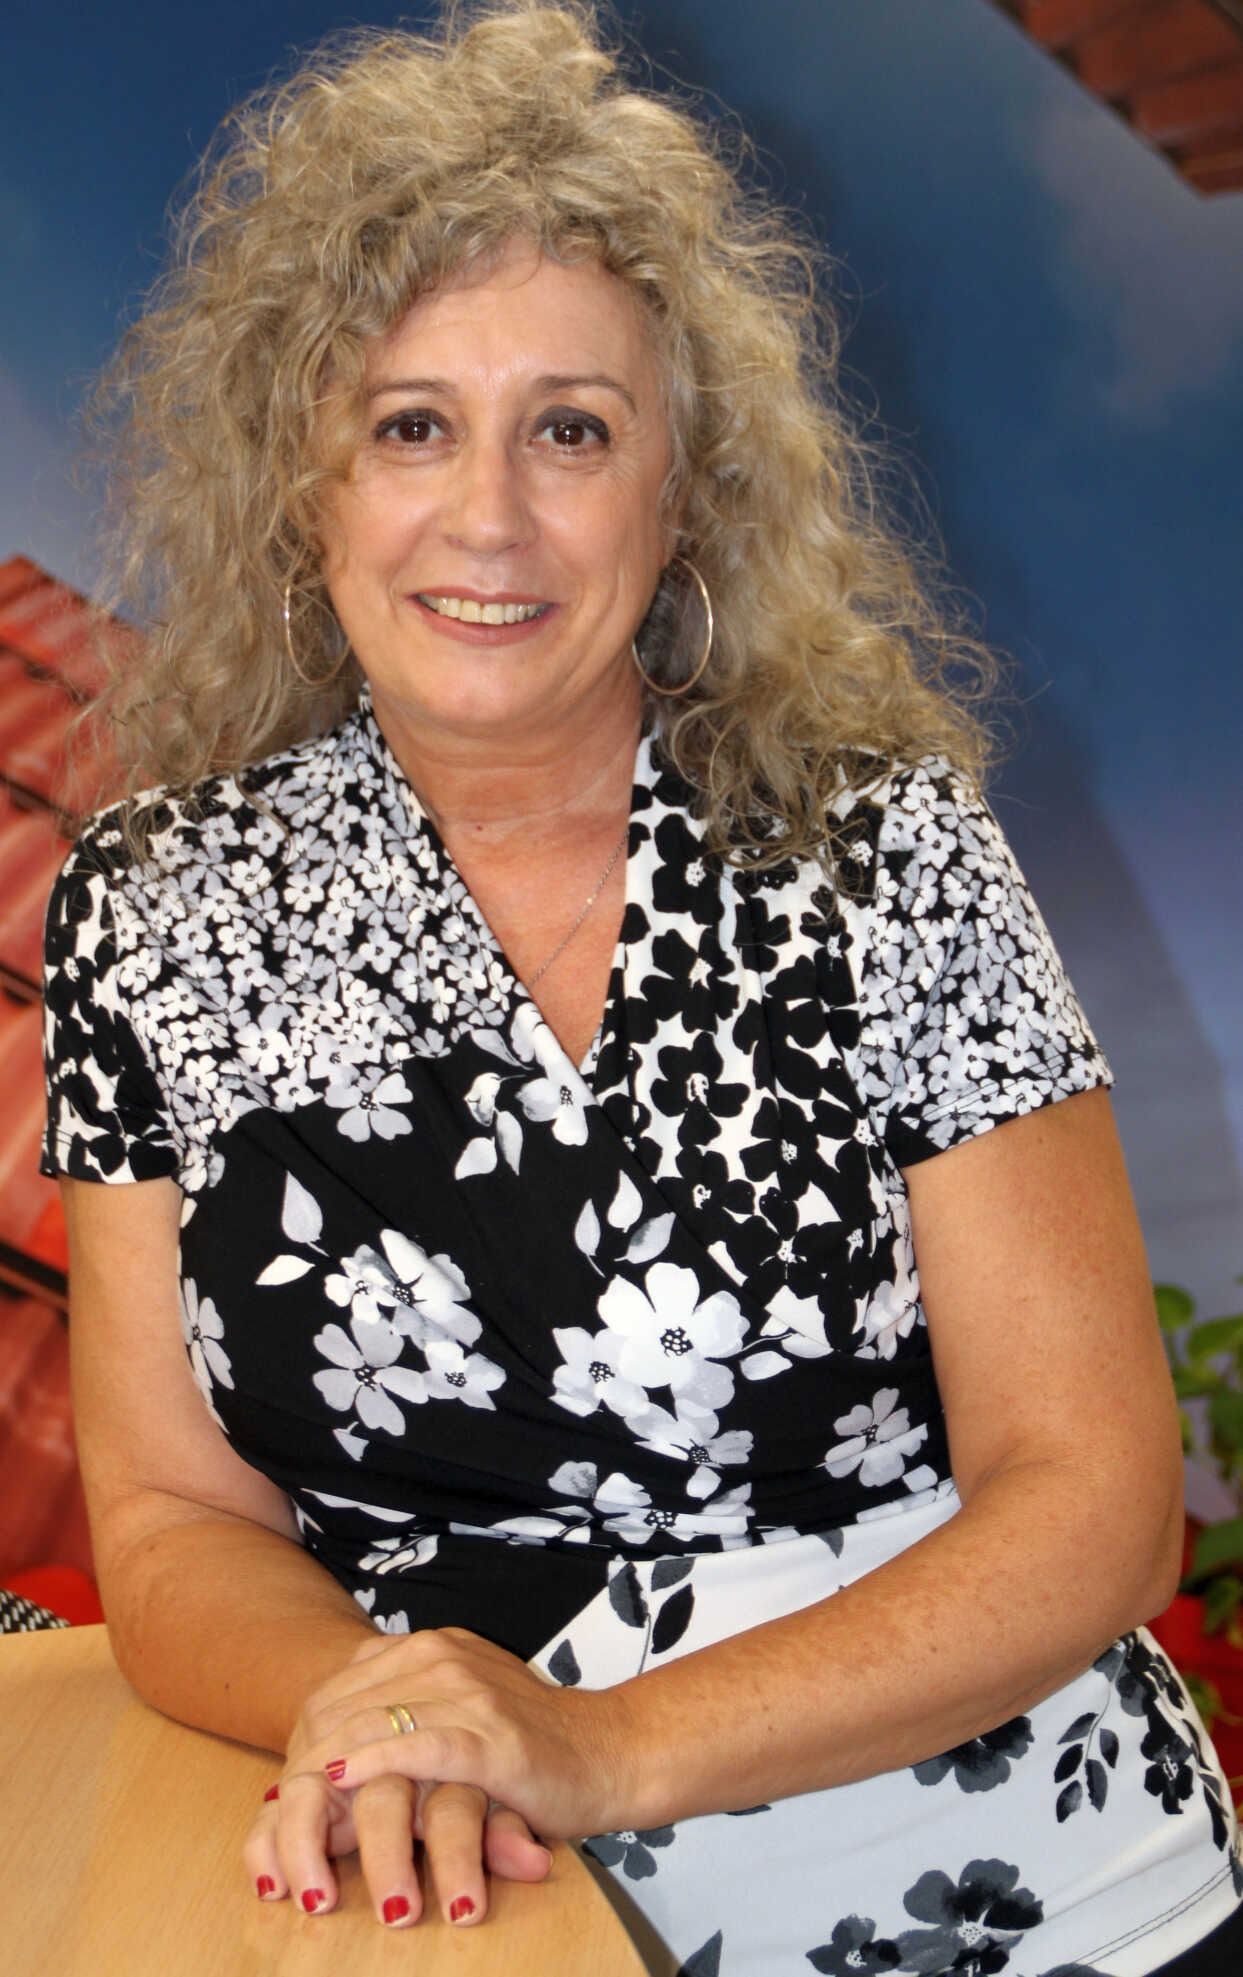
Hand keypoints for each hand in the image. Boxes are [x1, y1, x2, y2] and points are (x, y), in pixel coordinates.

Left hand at [242, 1630, 577, 1927]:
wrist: (607, 1754)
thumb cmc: (527, 1748)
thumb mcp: (454, 1715)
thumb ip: (397, 1720)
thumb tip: (317, 1764)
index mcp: (427, 1648)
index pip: (337, 1692)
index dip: (300, 1748)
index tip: (279, 1800)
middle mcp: (441, 1657)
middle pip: (342, 1710)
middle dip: (302, 1772)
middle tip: (281, 1826)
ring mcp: (467, 1692)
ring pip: (368, 1728)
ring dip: (325, 1780)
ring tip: (298, 1822)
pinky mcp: (490, 1736)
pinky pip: (416, 1747)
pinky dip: (371, 1767)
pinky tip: (341, 1784)